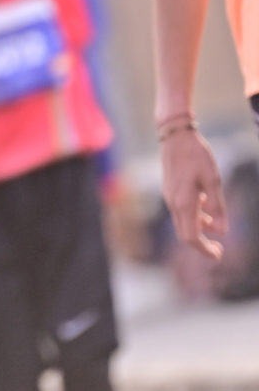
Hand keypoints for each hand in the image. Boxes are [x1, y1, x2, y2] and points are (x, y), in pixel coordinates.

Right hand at [161, 127, 227, 259]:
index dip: (204, 250)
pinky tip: (204, 202)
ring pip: (183, 222)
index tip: (218, 255)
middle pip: (185, 234)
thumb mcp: (213, 180)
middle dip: (202, 244)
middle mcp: (173, 203)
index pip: (191, 237)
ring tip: (215, 222)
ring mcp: (169, 196)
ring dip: (199, 228)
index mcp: (184, 203)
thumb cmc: (196, 155)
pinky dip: (194, 215)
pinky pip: (181, 211)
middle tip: (218, 248)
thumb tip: (221, 230)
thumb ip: (217, 206)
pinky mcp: (170, 190)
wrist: (175, 135)